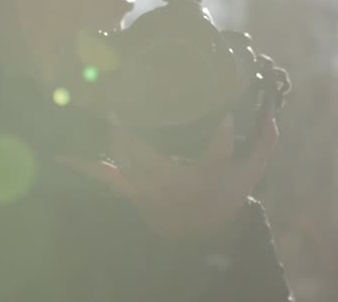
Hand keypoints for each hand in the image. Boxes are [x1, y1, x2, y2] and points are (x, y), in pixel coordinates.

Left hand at [59, 111, 277, 245]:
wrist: (200, 231)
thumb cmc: (224, 195)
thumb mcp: (249, 173)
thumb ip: (263, 144)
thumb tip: (274, 113)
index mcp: (207, 175)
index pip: (218, 155)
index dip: (222, 138)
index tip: (226, 119)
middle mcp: (176, 183)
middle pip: (154, 160)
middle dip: (136, 137)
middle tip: (123, 107)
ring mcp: (150, 189)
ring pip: (128, 162)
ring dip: (116, 139)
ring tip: (107, 113)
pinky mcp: (132, 191)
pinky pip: (105, 176)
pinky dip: (84, 166)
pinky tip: (63, 155)